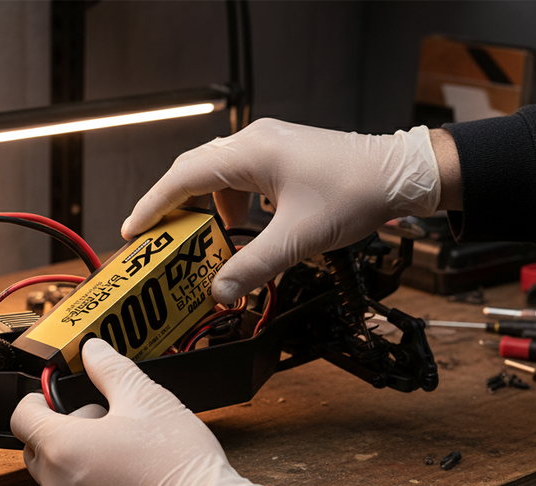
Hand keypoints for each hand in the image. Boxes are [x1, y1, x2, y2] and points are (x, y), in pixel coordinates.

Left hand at [11, 339, 269, 485]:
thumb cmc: (176, 464)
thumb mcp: (145, 396)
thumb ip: (110, 367)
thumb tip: (93, 350)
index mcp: (62, 448)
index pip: (20, 417)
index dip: (37, 397)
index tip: (58, 393)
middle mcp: (59, 485)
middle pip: (36, 447)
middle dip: (59, 426)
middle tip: (102, 416)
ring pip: (56, 475)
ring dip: (75, 454)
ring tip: (121, 443)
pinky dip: (89, 480)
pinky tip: (129, 471)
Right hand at [121, 120, 441, 302]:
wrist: (402, 175)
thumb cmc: (356, 192)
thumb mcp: (298, 238)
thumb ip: (254, 267)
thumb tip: (220, 292)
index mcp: (250, 154)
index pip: (183, 178)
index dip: (154, 206)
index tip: (133, 230)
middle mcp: (254, 143)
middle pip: (193, 173)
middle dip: (173, 208)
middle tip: (156, 240)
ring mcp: (268, 147)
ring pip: (217, 178)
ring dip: (205, 211)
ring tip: (202, 244)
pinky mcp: (281, 157)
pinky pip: (240, 180)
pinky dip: (231, 207)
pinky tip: (241, 230)